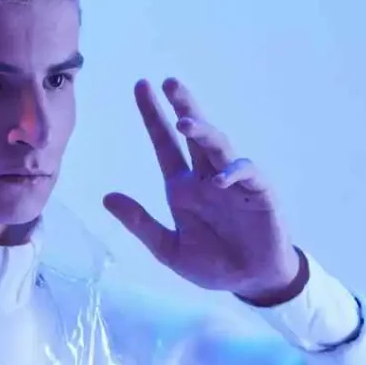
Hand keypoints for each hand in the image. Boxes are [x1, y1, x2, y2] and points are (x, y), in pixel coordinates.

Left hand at [103, 78, 302, 301]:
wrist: (250, 281)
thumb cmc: (212, 264)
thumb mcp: (167, 248)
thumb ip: (140, 223)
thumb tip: (107, 197)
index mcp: (183, 188)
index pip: (164, 145)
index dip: (153, 117)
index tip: (141, 86)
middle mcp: (206, 177)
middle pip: (194, 134)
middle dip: (183, 106)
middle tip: (168, 83)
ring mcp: (233, 182)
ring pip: (218, 146)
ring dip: (203, 132)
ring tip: (184, 122)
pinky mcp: (258, 192)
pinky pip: (245, 173)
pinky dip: (233, 172)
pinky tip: (219, 179)